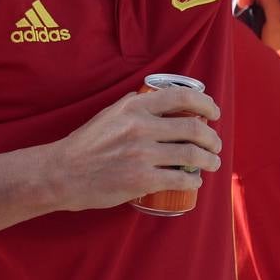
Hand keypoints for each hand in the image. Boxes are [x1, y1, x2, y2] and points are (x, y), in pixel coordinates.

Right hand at [51, 86, 221, 212]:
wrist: (64, 172)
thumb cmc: (87, 143)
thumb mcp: (110, 113)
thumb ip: (133, 104)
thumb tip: (159, 99)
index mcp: (134, 106)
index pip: (181, 97)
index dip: (205, 104)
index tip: (213, 112)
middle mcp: (141, 126)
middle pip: (193, 128)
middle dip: (212, 138)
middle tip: (216, 144)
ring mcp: (142, 154)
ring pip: (191, 155)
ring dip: (210, 160)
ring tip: (213, 162)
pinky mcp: (142, 180)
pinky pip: (180, 179)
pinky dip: (194, 181)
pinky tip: (195, 181)